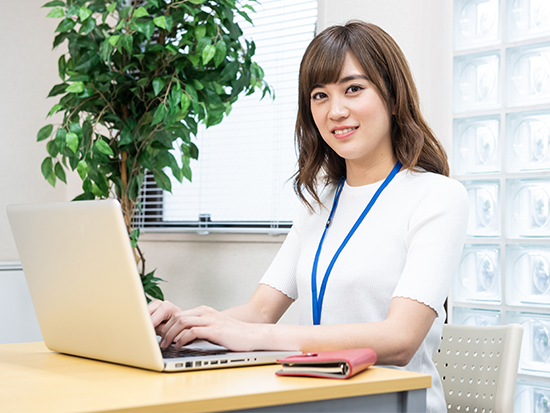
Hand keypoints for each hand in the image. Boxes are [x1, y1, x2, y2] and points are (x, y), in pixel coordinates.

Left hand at [149, 301, 265, 350]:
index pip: (179, 314)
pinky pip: (192, 331)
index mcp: (204, 312)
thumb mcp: (214, 329)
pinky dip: (182, 339)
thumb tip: (183, 338)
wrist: (254, 335)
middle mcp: (206, 313)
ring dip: (170, 334)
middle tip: (158, 341)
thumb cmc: (235, 335)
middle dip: (164, 329)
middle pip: (177, 316)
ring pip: (182, 322)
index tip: (158, 335)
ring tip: (165, 345)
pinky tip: (179, 346)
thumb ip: (200, 330)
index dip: (166, 324)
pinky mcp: (215, 330)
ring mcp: (210, 320)